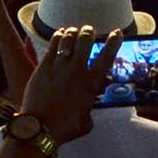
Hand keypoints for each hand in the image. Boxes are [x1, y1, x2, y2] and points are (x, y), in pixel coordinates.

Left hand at [20, 24, 124, 142]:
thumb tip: (87, 105)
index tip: (117, 33)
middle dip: (89, 32)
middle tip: (90, 30)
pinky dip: (58, 37)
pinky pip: (52, 46)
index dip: (114, 41)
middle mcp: (77, 70)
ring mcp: (59, 66)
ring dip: (73, 32)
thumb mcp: (87, 120)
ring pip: (68, 39)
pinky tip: (59, 35)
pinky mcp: (43, 66)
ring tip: (74, 30)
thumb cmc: (65, 127)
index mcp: (91, 83)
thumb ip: (89, 108)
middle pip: (86, 40)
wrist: (40, 128)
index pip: (107, 56)